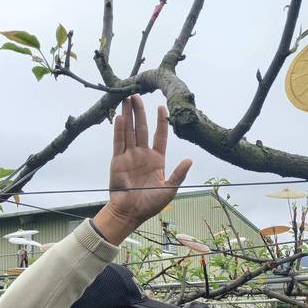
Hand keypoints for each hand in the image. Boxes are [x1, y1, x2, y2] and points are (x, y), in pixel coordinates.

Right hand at [96, 94, 191, 244]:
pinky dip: (119, 130)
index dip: (161, 122)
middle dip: (140, 111)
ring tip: (126, 98)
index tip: (162, 107)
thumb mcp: (169, 189)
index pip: (160, 136)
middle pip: (142, 129)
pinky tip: (120, 117)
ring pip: (129, 131)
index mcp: (157, 160)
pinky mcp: (117, 161)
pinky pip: (119, 143)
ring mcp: (129, 157)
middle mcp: (143, 155)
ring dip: (128, 115)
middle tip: (137, 94)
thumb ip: (178, 174)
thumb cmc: (151, 204)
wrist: (131, 213)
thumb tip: (190, 160)